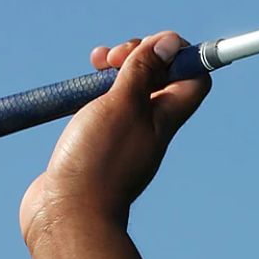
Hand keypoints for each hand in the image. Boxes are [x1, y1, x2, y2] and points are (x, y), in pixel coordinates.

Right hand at [19, 30, 211, 245]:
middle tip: (114, 56)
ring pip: (126, 90)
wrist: (66, 215)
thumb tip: (170, 44)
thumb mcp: (123, 104)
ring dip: (113, 69)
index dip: (181, 55)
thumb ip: (144, 72)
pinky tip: (75, 92)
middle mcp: (148, 126)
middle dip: (139, 55)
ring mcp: (120, 136)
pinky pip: (100, 108)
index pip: (193, 78)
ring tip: (95, 62)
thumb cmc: (98, 160)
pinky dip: (91, 93)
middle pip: (158, 78)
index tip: (155, 44)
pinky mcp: (93, 144)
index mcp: (165, 117)